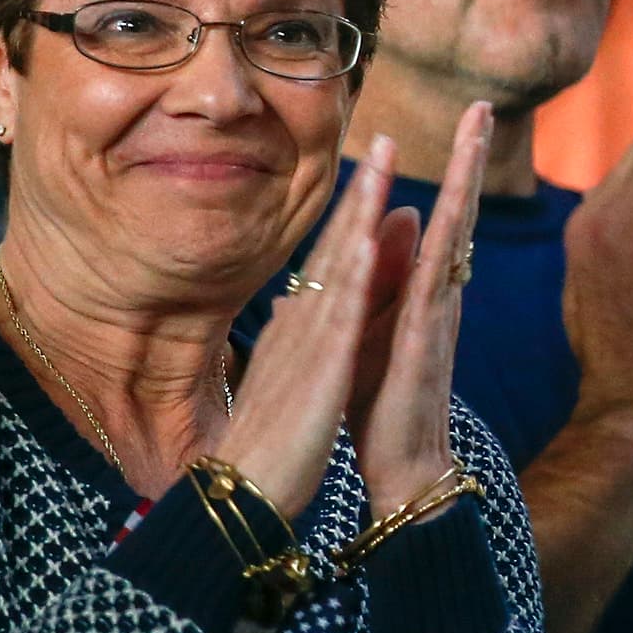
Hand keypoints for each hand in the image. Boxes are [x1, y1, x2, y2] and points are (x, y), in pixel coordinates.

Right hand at [221, 136, 404, 511]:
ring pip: (338, 269)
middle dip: (360, 193)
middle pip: (334, 248)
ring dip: (358, 216)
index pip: (330, 259)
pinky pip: (336, 321)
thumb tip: (306, 306)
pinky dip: (353, 281)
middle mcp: (300, 326)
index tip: (376, 165)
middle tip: (387, 139)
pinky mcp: (317, 376)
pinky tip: (367, 245)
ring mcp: (306, 346)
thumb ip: (307, 332)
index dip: (351, 211)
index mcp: (300, 328)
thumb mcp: (298, 373)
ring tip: (382, 167)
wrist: (245, 493)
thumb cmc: (272, 439)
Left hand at [350, 104, 492, 504]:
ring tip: (477, 138)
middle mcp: (440, 297)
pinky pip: (428, 286)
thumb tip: (395, 223)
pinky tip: (431, 211)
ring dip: (464, 186)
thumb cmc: (388, 405)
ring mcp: (436, 317)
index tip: (468, 119)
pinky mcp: (423, 344)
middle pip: (461, 214)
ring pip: (456, 237)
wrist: (404, 469)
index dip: (456, 170)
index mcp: (425, 293)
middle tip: (483, 105)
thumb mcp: (378, 326)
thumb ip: (386, 278)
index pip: (445, 218)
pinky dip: (431, 249)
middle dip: (470, 160)